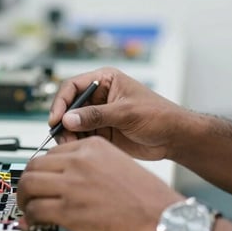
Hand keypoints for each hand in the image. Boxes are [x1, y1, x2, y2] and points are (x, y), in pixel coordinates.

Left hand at [17, 136, 182, 230]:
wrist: (164, 220)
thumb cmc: (148, 199)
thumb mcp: (120, 165)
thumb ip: (92, 166)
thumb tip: (69, 178)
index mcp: (92, 147)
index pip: (51, 152)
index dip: (42, 168)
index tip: (40, 179)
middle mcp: (79, 161)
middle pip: (34, 166)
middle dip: (26, 182)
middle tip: (27, 195)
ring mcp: (72, 185)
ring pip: (29, 185)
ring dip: (24, 199)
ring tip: (28, 209)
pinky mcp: (69, 210)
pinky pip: (36, 209)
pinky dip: (31, 217)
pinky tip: (36, 222)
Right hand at [50, 67, 193, 160]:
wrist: (174, 137)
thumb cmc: (158, 115)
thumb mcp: (126, 113)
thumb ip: (96, 116)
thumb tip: (68, 119)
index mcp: (105, 80)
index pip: (73, 86)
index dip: (62, 102)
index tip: (56, 118)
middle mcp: (98, 96)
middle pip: (69, 106)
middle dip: (63, 121)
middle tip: (61, 137)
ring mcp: (99, 115)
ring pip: (72, 123)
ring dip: (68, 134)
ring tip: (71, 146)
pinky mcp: (101, 132)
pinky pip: (81, 136)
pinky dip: (76, 143)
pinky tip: (78, 150)